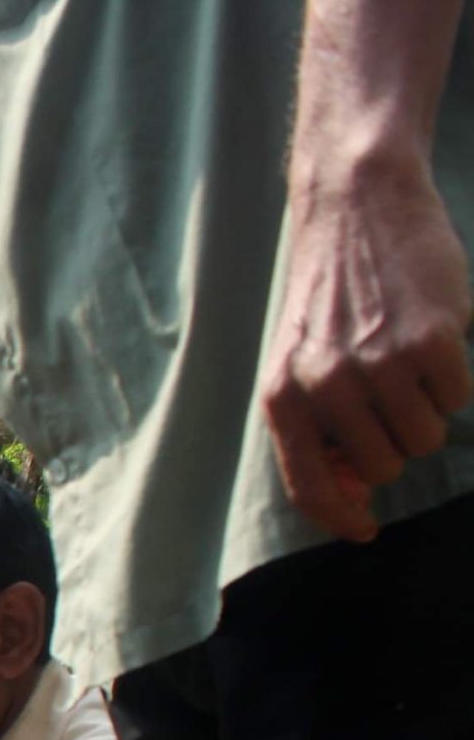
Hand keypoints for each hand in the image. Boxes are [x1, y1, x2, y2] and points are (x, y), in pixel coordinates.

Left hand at [263, 152, 473, 541]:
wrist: (357, 208)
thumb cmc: (332, 295)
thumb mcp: (299, 364)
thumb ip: (314, 426)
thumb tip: (356, 490)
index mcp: (283, 398)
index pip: (310, 489)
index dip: (342, 519)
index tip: (366, 530)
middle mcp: (324, 388)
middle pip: (381, 468)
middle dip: (393, 443)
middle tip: (389, 396)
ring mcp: (378, 367)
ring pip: (423, 439)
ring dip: (426, 411)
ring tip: (407, 365)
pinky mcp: (430, 342)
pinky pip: (458, 397)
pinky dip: (454, 377)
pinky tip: (432, 338)